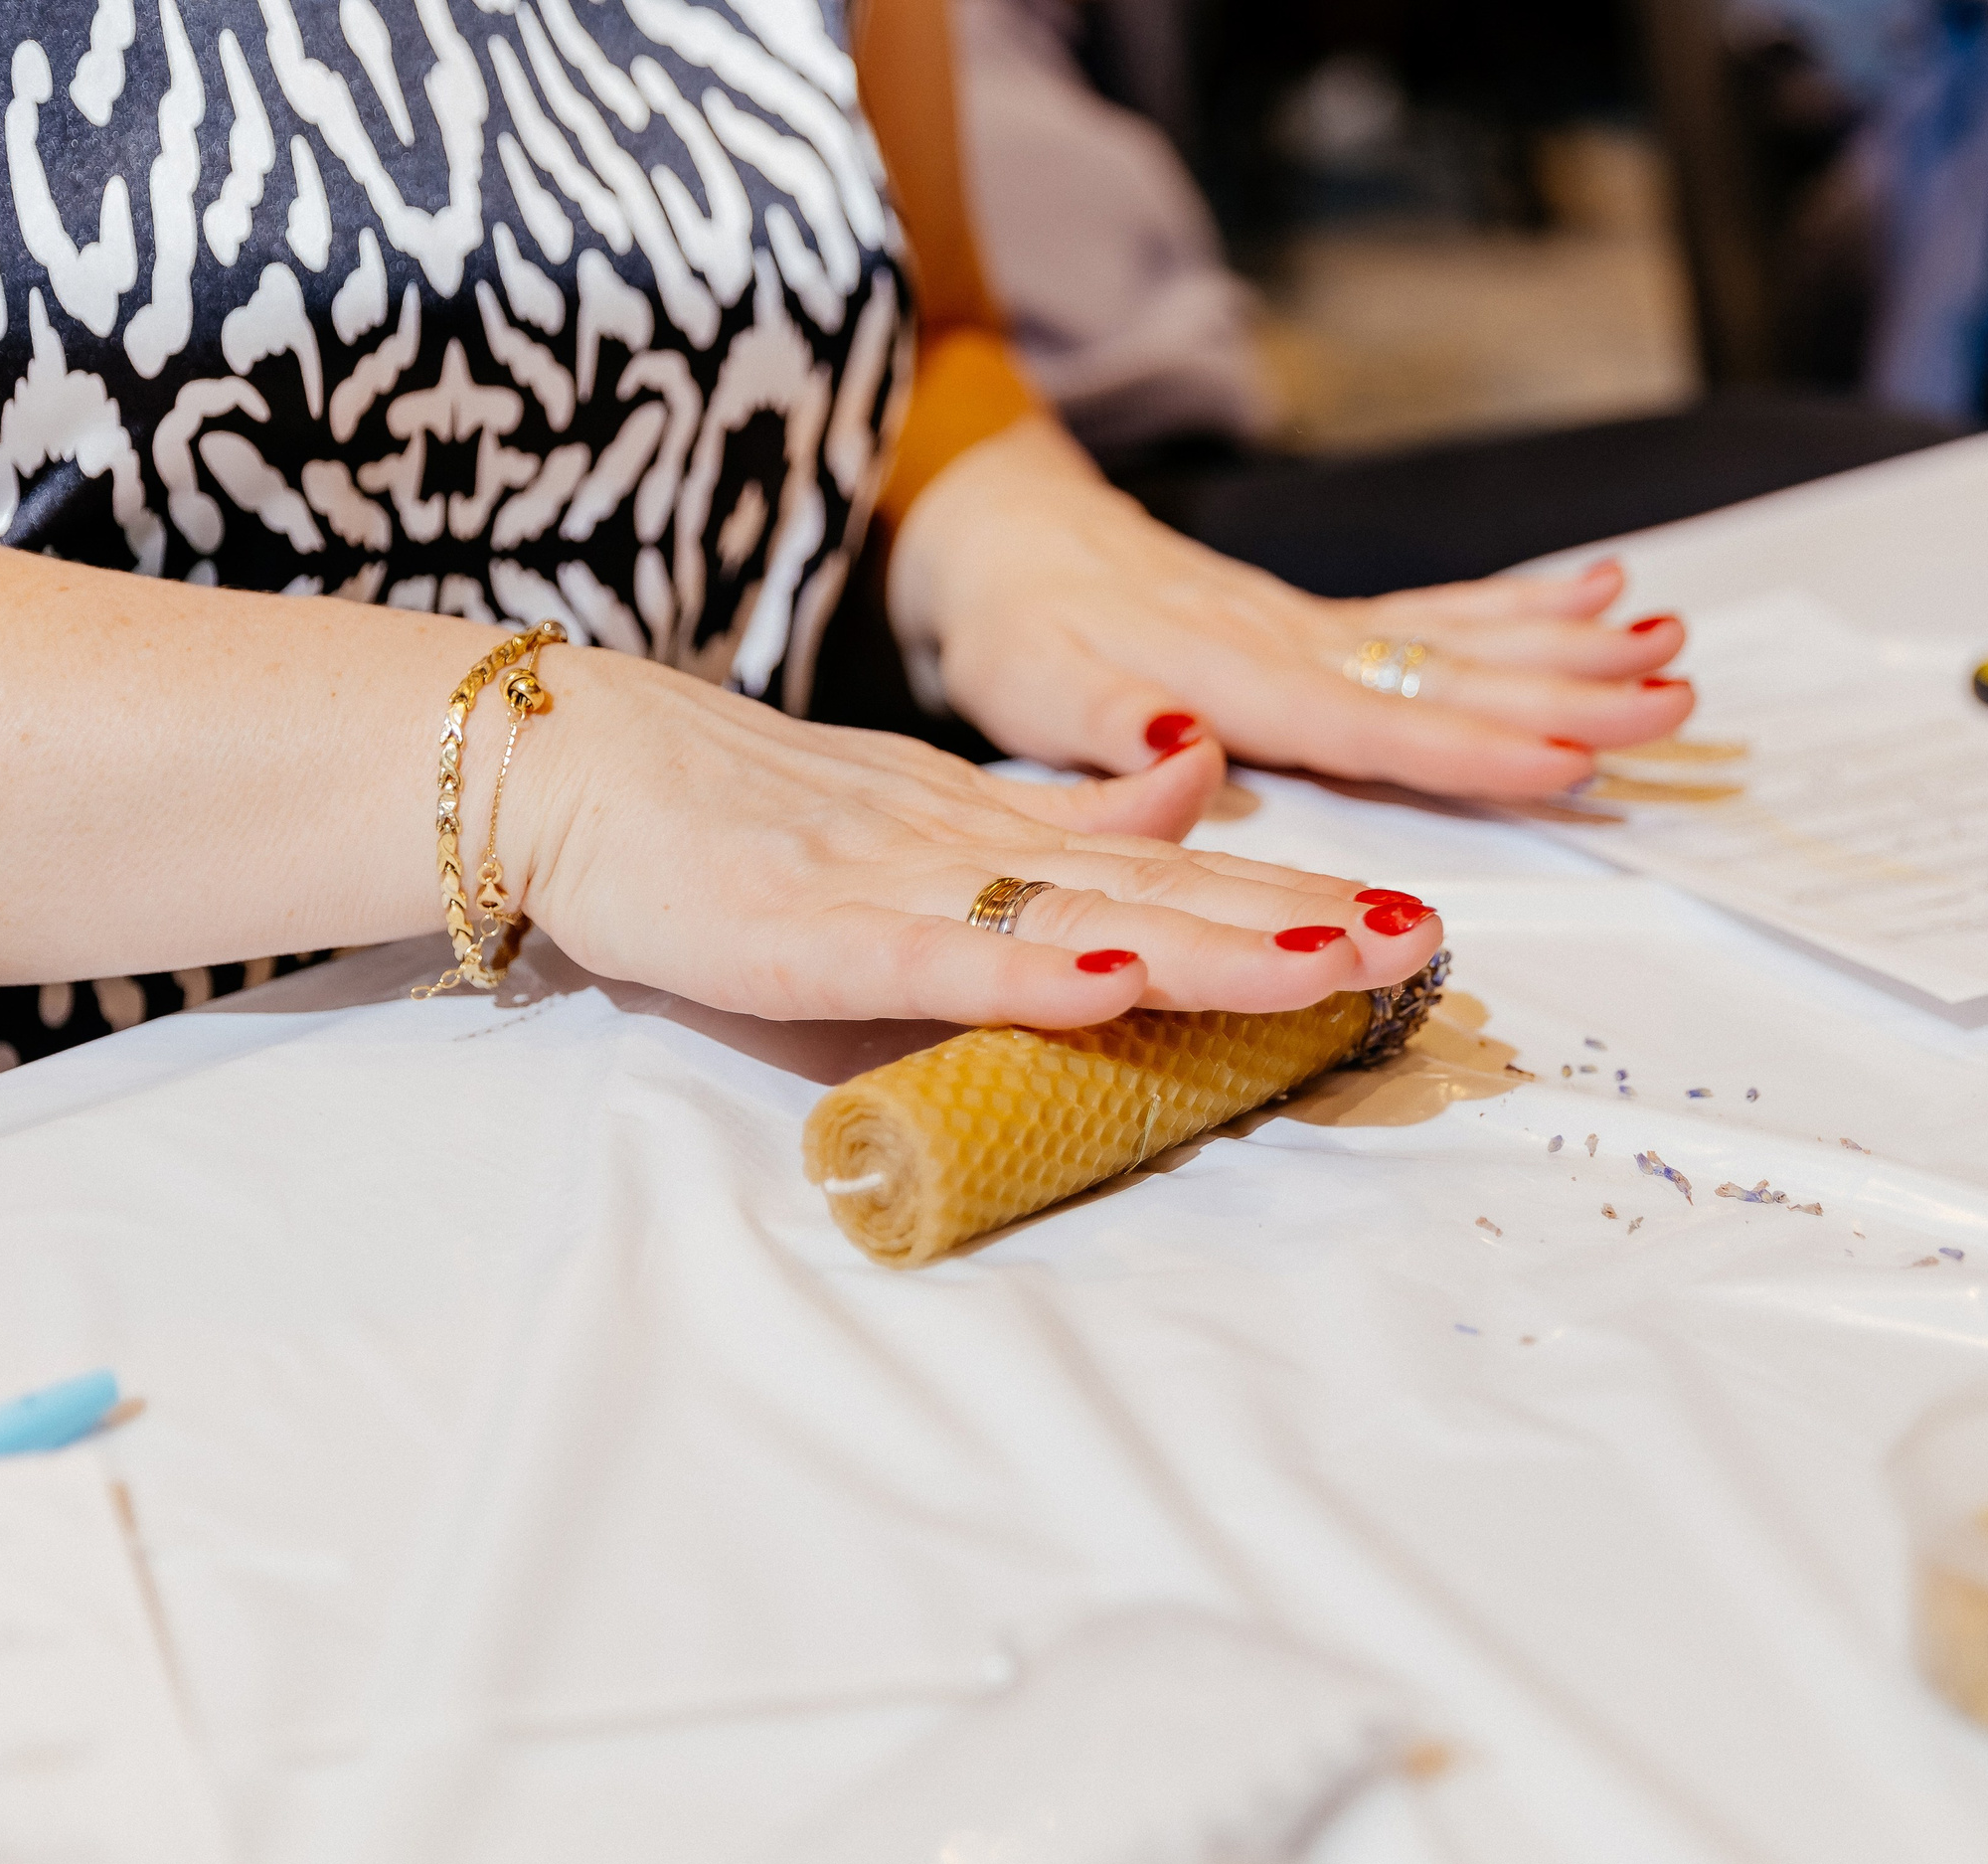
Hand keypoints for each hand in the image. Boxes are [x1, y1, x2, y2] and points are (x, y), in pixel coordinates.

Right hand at [507, 646, 1443, 1027]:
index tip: (1408, 917)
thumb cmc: (735, 805)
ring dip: (1208, 943)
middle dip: (1295, 923)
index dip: (1289, 897)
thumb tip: (1190, 789)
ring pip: (1073, 918)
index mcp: (997, 832)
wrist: (563, 756)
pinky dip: (1022, 971)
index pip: (1169, 873)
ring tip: (1330, 959)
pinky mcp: (803, 929)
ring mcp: (890, 884)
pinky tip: (1111, 982)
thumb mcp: (921, 808)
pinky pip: (929, 956)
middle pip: (1156, 896)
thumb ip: (1053, 820)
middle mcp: (969, 850)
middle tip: (1424, 941)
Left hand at [888, 418, 1694, 798]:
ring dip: (1567, 645)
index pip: (1371, 723)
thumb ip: (1113, 724)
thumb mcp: (1031, 686)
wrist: (1003, 530)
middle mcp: (1291, 645)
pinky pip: (1433, 616)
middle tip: (1674, 695)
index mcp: (1232, 676)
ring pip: (1460, 639)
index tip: (1565, 758)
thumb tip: (1191, 749)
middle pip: (1449, 675)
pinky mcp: (1316, 622)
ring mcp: (1313, 627)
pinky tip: (1595, 592)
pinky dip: (1516, 608)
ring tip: (1668, 641)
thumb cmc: (1015, 624)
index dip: (1468, 748)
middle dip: (1569, 690)